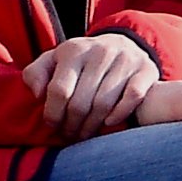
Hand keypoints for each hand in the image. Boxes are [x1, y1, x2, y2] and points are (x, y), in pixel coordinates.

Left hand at [22, 33, 161, 139]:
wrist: (121, 44)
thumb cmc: (81, 61)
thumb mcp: (54, 60)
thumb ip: (36, 73)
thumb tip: (36, 93)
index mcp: (73, 50)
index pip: (59, 90)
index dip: (53, 114)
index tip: (52, 126)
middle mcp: (100, 52)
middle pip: (80, 102)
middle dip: (71, 126)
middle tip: (69, 136)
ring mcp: (124, 60)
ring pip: (103, 104)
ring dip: (91, 127)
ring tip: (84, 136)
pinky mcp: (145, 69)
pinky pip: (132, 97)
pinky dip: (119, 114)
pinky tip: (108, 123)